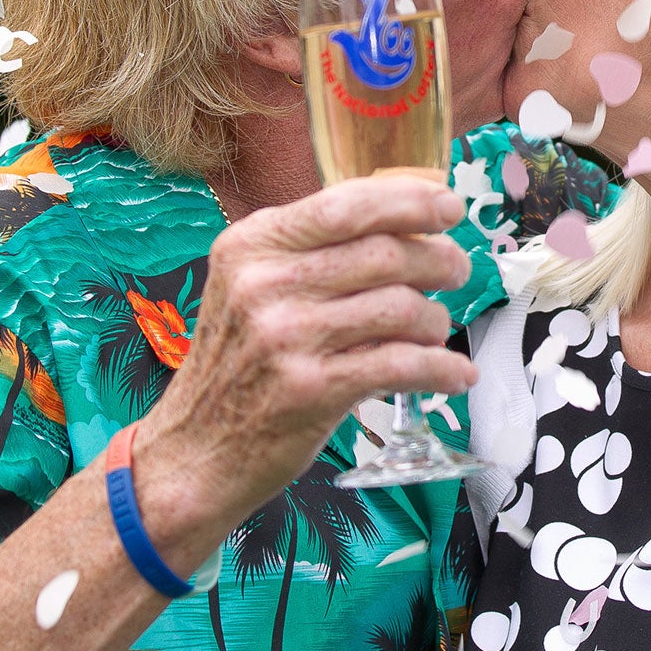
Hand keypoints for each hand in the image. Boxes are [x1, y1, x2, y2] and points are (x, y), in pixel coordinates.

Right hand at [135, 175, 475, 546]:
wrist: (194, 448)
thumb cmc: (237, 364)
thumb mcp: (250, 287)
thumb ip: (312, 251)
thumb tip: (404, 223)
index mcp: (252, 246)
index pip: (345, 205)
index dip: (410, 201)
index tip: (448, 206)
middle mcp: (264, 284)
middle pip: (384, 252)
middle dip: (438, 258)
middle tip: (456, 270)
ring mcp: (285, 337)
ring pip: (400, 306)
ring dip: (437, 318)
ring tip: (439, 328)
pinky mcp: (311, 389)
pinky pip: (401, 364)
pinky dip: (441, 368)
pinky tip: (455, 373)